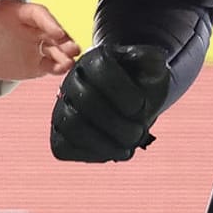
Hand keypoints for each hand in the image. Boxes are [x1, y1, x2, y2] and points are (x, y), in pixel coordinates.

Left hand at [0, 0, 78, 81]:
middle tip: (72, 48)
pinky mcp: (34, 62)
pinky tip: (63, 69)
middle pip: (53, 31)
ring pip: (55, 48)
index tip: (58, 31)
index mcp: (19, 12)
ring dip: (65, 54)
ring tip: (71, 62)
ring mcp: (34, 46)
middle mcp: (31, 28)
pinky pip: (49, 64)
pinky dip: (58, 67)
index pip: (39, 14)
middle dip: (64, 39)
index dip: (50, 22)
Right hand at [50, 44, 170, 161]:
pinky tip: (115, 151)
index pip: (102, 70)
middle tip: (139, 132)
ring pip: (72, 125)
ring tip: (129, 148)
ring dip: (106, 143)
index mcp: (93, 59)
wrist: (132, 101)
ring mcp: (62, 108)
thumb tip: (152, 59)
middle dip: (119, 123)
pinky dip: (93, 154)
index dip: (125, 93)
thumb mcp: (153, 68)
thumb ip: (153, 60)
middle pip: (86, 100)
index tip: (143, 105)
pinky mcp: (59, 134)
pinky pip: (64, 147)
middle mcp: (71, 81)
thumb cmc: (141, 83)